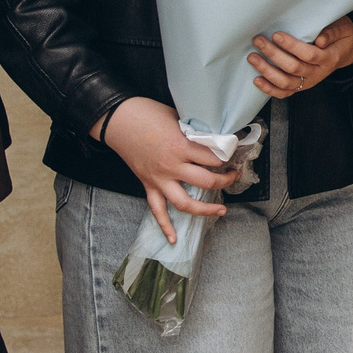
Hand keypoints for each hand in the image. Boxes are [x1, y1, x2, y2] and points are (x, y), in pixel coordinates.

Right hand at [102, 96, 242, 242]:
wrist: (118, 120)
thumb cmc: (148, 113)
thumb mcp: (177, 117)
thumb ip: (194, 131)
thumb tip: (213, 137)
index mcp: (181, 147)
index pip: (213, 159)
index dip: (228, 157)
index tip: (235, 155)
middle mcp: (172, 166)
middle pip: (206, 182)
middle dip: (225, 181)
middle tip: (233, 176)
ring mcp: (159, 179)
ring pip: (185, 203)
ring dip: (205, 210)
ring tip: (221, 210)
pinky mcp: (148, 185)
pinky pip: (157, 210)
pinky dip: (165, 226)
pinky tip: (174, 240)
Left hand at [250, 18, 352, 98]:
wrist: (345, 52)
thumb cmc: (341, 37)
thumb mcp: (342, 29)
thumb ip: (331, 32)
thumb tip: (320, 39)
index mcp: (329, 58)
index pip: (309, 54)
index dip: (291, 46)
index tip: (277, 35)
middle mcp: (318, 73)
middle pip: (293, 68)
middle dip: (273, 54)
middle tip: (258, 41)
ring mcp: (308, 82)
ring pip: (286, 82)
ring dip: (267, 71)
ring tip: (253, 58)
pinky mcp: (301, 86)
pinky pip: (284, 93)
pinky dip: (269, 89)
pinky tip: (257, 80)